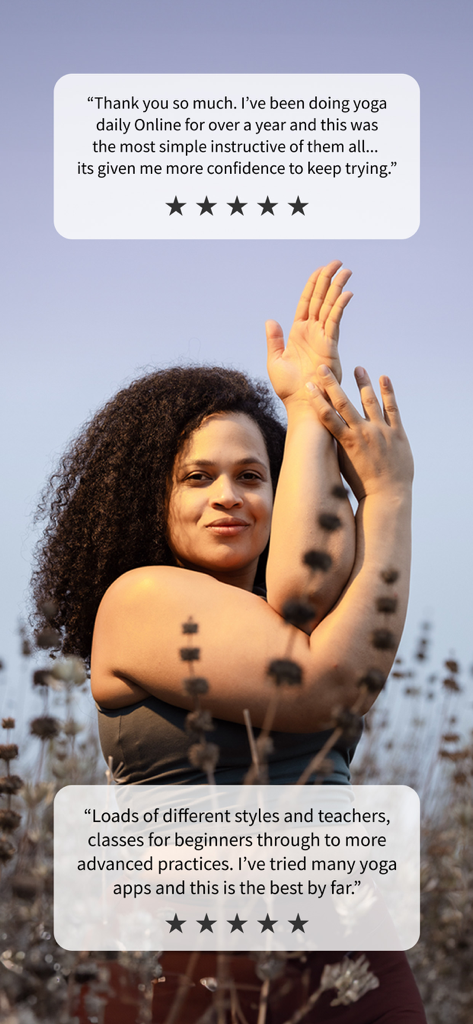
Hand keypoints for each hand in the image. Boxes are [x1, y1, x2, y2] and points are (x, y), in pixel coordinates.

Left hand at [266, 260, 352, 406]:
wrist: (301, 404)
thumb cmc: (288, 389)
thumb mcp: (275, 361)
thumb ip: (274, 340)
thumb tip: (271, 320)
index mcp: (298, 333)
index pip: (306, 302)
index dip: (313, 285)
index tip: (321, 270)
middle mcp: (312, 332)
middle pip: (320, 299)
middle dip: (328, 280)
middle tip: (338, 262)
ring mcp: (322, 338)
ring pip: (330, 307)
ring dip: (337, 288)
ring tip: (346, 271)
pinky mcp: (330, 346)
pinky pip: (334, 322)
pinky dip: (340, 307)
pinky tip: (346, 294)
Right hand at [307, 366, 413, 500]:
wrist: (387, 495)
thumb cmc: (362, 484)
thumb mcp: (345, 464)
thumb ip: (339, 444)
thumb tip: (329, 430)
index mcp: (347, 442)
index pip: (327, 416)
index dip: (316, 399)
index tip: (308, 385)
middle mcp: (363, 433)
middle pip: (344, 404)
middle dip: (332, 384)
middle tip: (323, 368)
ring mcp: (381, 432)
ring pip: (369, 401)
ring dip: (362, 383)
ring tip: (357, 368)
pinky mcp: (397, 433)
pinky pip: (392, 409)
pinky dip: (388, 393)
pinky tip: (384, 378)